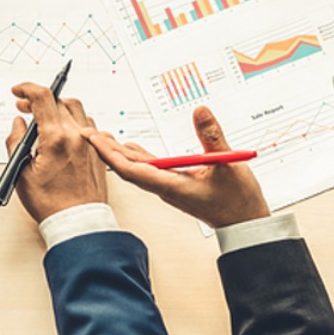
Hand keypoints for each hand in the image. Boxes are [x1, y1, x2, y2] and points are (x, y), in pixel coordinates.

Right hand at [7, 83, 106, 222]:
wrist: (78, 221)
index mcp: (57, 139)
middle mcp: (77, 136)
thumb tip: (18, 123)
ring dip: (58, 107)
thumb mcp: (21, 173)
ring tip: (43, 119)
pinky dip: (73, 120)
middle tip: (25, 108)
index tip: (18, 92)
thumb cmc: (52, 204)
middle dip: (39, 100)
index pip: (43, 97)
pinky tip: (62, 131)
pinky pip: (88, 124)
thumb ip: (16, 142)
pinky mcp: (98, 150)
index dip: (27, 89)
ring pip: (76, 109)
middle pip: (59, 100)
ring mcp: (91, 143)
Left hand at [82, 106, 268, 228]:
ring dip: (118, 153)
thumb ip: (213, 136)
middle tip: (87, 132)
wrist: (246, 224)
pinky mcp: (177, 185)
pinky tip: (131, 147)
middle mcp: (166, 187)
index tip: (93, 140)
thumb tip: (200, 111)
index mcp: (171, 185)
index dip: (109, 154)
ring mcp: (170, 187)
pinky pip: (151, 169)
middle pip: (129, 168)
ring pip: (138, 169)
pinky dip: (137, 156)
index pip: (131, 170)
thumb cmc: (238, 201)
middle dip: (106, 150)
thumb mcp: (229, 164)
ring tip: (101, 136)